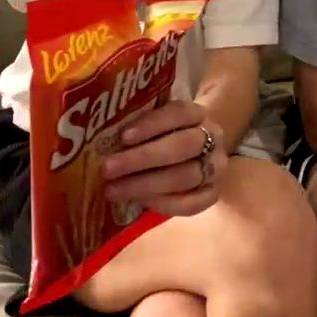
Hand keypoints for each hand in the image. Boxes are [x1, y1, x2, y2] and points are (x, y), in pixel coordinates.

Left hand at [101, 100, 226, 217]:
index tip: (123, 136)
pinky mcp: (213, 194)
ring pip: (186, 176)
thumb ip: (136, 126)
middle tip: (108, 168)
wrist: (190, 154)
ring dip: (146, 185)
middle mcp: (213, 137)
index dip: (152, 124)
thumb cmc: (161, 136)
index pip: (179, 112)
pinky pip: (191, 203)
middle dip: (143, 158)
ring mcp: (216, 167)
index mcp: (197, 113)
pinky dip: (164, 203)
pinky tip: (139, 202)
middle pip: (183, 146)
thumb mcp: (153, 123)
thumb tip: (99, 134)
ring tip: (114, 190)